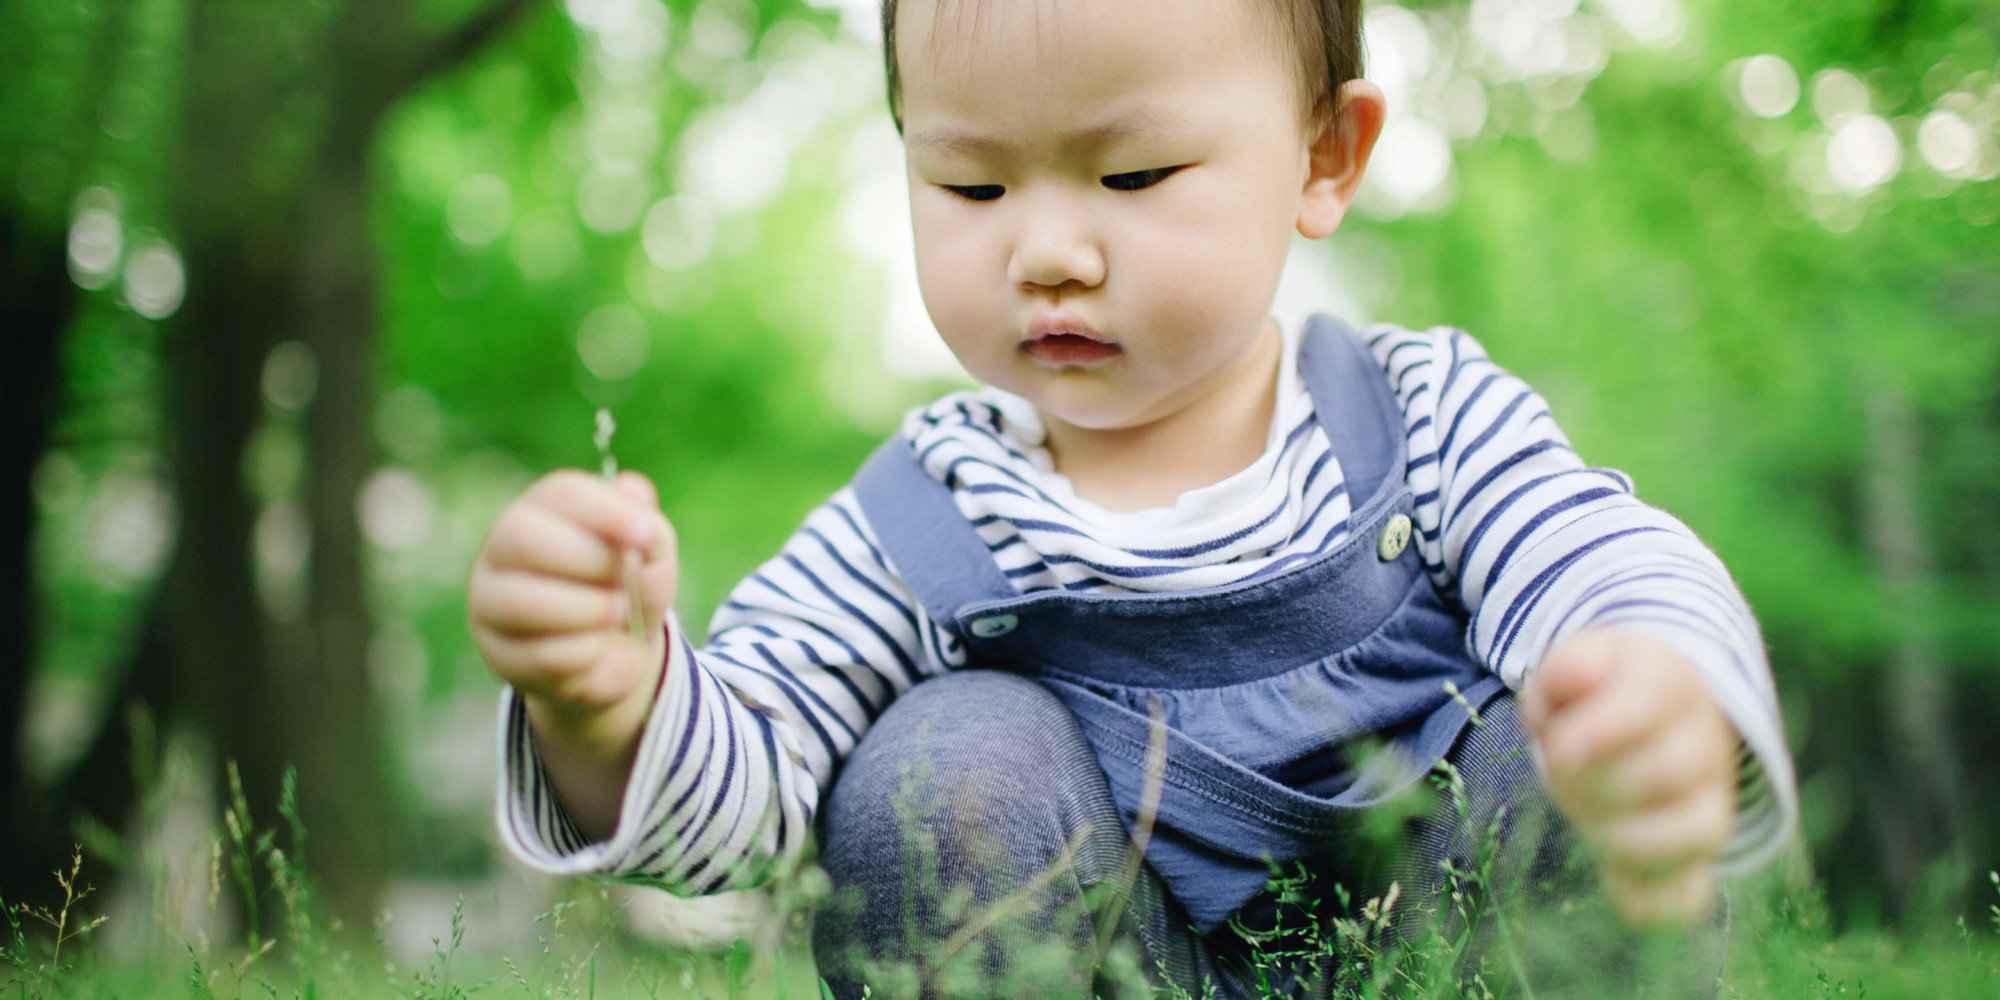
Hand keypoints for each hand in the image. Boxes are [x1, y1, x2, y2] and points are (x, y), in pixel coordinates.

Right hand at [467, 469, 677, 836]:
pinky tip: (606, 670)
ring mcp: (493, 606)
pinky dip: (582, 668)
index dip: (601, 514)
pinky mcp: (501, 660)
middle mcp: (505, 552)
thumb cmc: (632, 593)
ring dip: (581, 620)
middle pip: (526, 543)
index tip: (647, 536)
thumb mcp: (650, 559)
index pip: (558, 496)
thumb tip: (638, 495)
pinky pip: (535, 664)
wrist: (614, 666)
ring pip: (520, 604)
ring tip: (614, 630)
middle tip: (625, 596)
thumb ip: (643, 531)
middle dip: (588, 570)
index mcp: (546, 511)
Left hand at [1521, 628, 1737, 929]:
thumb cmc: (1596, 690)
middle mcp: (1705, 740)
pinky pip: (1691, 892)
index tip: (1558, 745)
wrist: (1650, 709)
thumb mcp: (1574, 664)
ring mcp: (1712, 798)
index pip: (1641, 709)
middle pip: (1665, 772)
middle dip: (1596, 783)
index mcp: (1669, 681)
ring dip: (1620, 836)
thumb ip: (1564, 670)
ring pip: (1693, 834)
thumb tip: (1575, 679)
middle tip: (1564, 775)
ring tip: (1587, 817)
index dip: (1587, 736)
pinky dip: (1653, 901)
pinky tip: (1618, 887)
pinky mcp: (1696, 847)